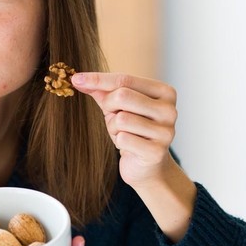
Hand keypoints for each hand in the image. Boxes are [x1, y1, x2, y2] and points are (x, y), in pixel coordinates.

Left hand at [70, 72, 177, 189]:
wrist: (146, 166)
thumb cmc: (132, 130)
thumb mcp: (117, 106)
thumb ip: (102, 91)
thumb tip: (78, 79)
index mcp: (164, 92)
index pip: (125, 79)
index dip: (98, 79)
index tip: (76, 79)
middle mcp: (169, 110)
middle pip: (122, 96)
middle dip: (109, 106)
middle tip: (113, 116)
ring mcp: (166, 132)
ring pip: (121, 119)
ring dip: (113, 127)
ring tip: (123, 133)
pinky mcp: (156, 152)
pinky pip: (123, 139)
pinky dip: (119, 142)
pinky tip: (128, 146)